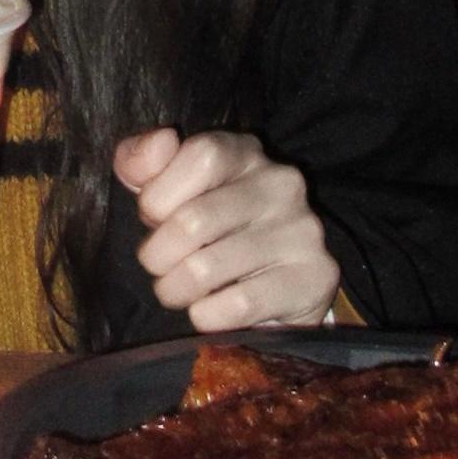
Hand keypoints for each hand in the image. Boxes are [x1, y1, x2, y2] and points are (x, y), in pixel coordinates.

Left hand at [117, 126, 338, 332]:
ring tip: (177, 290)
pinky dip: (206, 315)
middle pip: (193, 220)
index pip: (200, 156)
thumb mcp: (168, 189)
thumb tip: (160, 142)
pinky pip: (238, 305)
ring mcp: (302, 230)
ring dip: (175, 289)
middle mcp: (280, 183)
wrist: (274, 288)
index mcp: (245, 152)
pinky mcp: (314, 277)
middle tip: (159, 267)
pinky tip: (208, 311)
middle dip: (157, 255)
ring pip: (206, 268)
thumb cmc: (209, 230)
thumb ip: (143, 162)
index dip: (160, 195)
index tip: (153, 218)